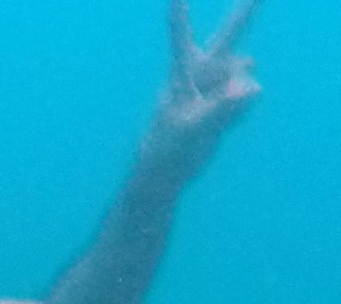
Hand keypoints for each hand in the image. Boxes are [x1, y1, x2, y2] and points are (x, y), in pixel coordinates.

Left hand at [139, 0, 263, 191]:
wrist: (164, 174)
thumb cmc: (166, 149)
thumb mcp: (193, 129)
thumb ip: (222, 107)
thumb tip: (253, 87)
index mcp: (180, 76)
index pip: (180, 39)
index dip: (179, 16)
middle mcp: (199, 76)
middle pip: (226, 40)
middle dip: (243, 14)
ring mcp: (214, 89)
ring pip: (241, 78)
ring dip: (237, 95)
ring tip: (210, 117)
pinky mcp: (225, 104)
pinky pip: (245, 100)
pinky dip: (239, 113)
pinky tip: (220, 126)